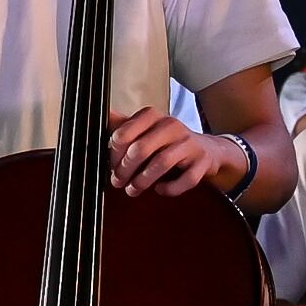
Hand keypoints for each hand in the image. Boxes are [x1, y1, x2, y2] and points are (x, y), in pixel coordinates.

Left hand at [109, 106, 244, 199]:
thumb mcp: (144, 130)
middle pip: (140, 149)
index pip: (124, 134)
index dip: (113, 155)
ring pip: (161, 163)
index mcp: (152, 116)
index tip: (111, 166)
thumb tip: (99, 116)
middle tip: (118, 182)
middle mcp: (171, 125)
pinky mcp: (203, 162)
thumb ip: (122, 126)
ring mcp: (189, 143)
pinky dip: (170, 188)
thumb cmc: (167, 141)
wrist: (206, 149)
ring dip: (142, 181)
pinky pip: (185, 179)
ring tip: (133, 189)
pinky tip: (160, 189)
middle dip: (125, 170)